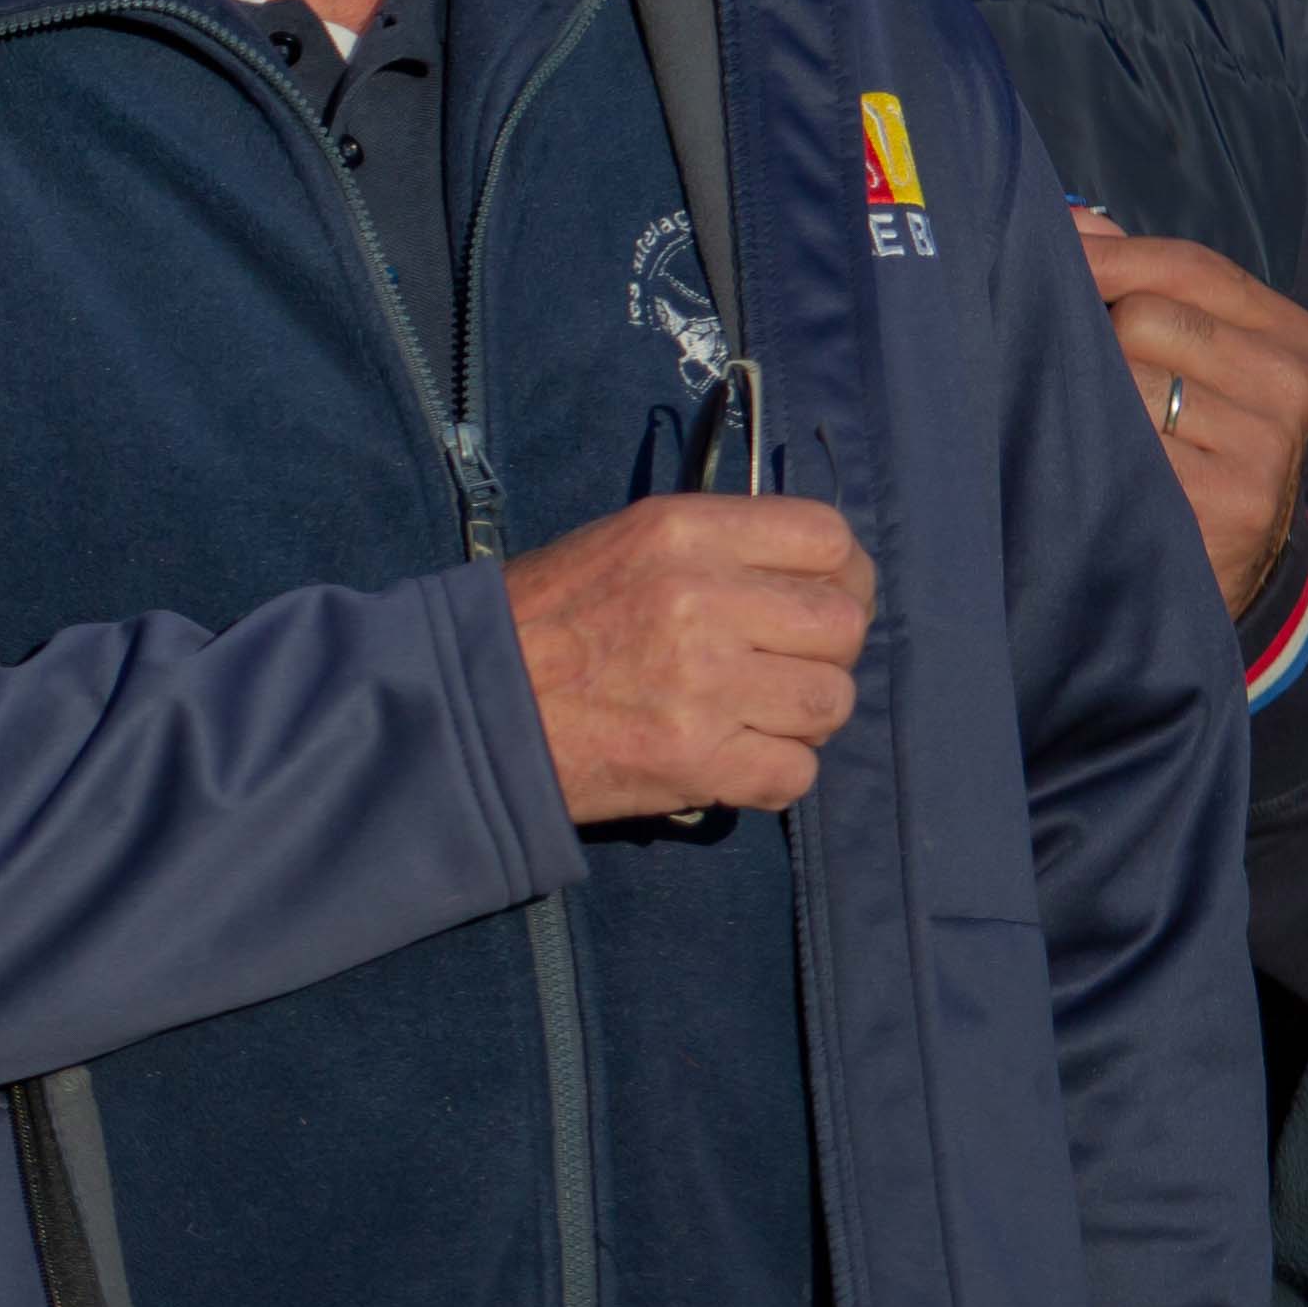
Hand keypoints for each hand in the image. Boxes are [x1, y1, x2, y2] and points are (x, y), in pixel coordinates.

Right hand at [503, 494, 874, 822]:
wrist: (464, 705)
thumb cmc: (541, 619)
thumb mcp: (624, 544)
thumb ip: (718, 551)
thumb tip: (813, 580)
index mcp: (681, 530)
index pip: (827, 536)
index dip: (842, 575)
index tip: (819, 602)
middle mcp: (701, 598)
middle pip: (843, 624)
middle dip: (824, 654)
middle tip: (779, 670)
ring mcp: (703, 683)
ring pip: (831, 702)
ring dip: (802, 718)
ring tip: (751, 718)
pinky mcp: (696, 760)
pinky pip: (797, 772)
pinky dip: (773, 775)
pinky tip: (730, 762)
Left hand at [1072, 211, 1307, 616]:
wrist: (1232, 565)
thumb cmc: (1193, 442)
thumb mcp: (1192, 359)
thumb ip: (1141, 284)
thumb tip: (1072, 221)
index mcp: (1292, 336)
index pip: (1190, 265)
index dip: (1106, 256)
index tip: (1042, 257)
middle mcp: (1290, 384)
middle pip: (1146, 316)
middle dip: (1094, 337)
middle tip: (1075, 375)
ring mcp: (1265, 446)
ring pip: (1125, 379)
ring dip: (1085, 399)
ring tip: (1086, 427)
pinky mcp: (1228, 502)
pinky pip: (1123, 446)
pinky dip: (1090, 451)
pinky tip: (1091, 467)